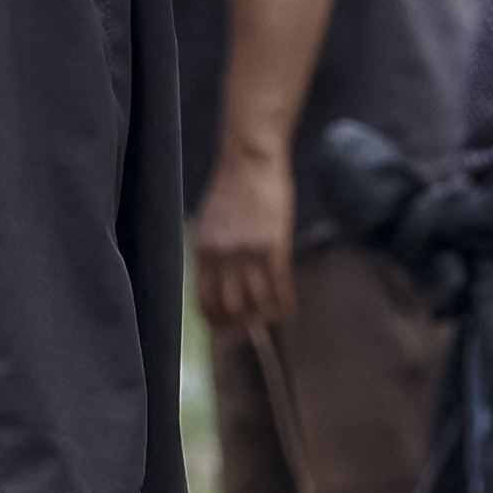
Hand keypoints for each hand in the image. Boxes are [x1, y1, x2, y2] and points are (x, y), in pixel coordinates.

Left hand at [191, 157, 297, 333]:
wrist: (250, 161)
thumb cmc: (231, 189)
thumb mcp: (211, 224)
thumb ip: (213, 252)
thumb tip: (219, 280)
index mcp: (204, 251)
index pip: (205, 300)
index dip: (215, 321)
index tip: (223, 331)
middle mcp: (224, 257)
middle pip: (230, 307)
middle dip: (240, 325)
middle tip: (250, 330)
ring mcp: (249, 253)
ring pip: (257, 303)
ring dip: (265, 318)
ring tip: (272, 320)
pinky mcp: (275, 247)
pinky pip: (280, 287)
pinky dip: (284, 305)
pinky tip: (288, 311)